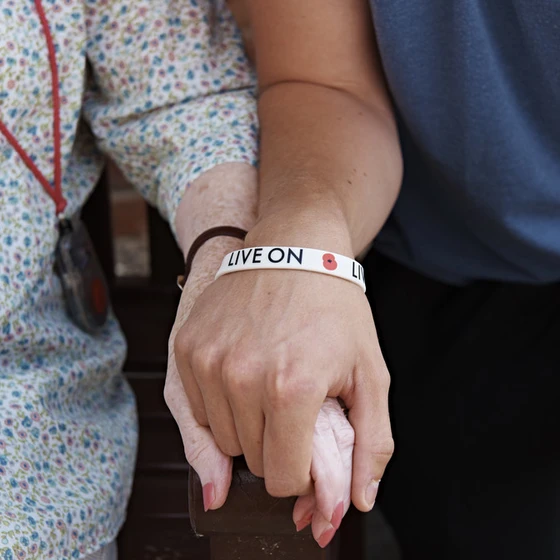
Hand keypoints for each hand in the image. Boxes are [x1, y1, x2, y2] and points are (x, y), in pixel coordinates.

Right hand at [175, 238, 392, 517]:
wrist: (293, 247)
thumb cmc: (335, 309)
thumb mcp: (370, 374)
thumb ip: (371, 446)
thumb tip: (352, 504)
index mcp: (293, 388)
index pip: (283, 478)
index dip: (301, 471)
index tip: (309, 442)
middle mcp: (243, 377)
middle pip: (252, 461)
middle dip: (276, 445)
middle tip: (293, 405)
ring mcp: (208, 362)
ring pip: (220, 439)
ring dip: (246, 426)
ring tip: (269, 385)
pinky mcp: (187, 348)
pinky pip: (196, 409)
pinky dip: (221, 404)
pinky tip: (244, 374)